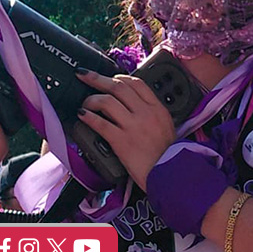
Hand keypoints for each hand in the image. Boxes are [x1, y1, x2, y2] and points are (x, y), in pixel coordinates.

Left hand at [76, 69, 176, 190]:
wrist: (169, 175)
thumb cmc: (167, 156)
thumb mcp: (166, 127)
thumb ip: (152, 113)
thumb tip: (132, 105)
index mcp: (158, 108)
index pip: (136, 83)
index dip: (118, 77)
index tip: (108, 77)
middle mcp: (146, 113)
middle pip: (118, 87)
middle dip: (97, 79)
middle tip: (84, 76)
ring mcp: (133, 126)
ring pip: (107, 102)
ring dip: (92, 99)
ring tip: (85, 103)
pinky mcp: (122, 141)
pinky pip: (101, 123)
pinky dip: (88, 117)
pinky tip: (82, 115)